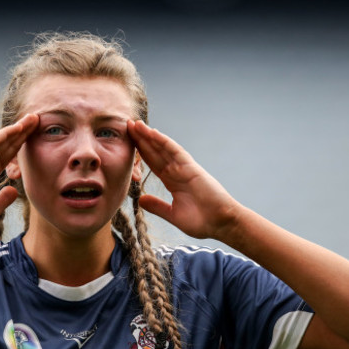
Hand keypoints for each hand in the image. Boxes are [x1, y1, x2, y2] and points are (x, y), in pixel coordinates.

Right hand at [0, 114, 38, 235]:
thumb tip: (14, 191)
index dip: (19, 146)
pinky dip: (8, 133)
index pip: (6, 156)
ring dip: (18, 128)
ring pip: (3, 139)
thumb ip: (5, 198)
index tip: (32, 138)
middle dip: (21, 133)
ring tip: (32, 118)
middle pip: (6, 145)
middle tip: (35, 121)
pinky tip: (20, 127)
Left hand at [127, 120, 239, 239]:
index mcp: (172, 181)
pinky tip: (153, 133)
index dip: (140, 152)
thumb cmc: (202, 221)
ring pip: (163, 148)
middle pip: (156, 152)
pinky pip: (176, 151)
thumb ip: (157, 206)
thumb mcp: (173, 214)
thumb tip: (141, 199)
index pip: (153, 163)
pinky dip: (164, 141)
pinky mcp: (191, 168)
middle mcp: (177, 171)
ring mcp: (184, 168)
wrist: (221, 224)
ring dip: (149, 136)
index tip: (127, 143)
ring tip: (136, 125)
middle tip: (127, 125)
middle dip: (141, 139)